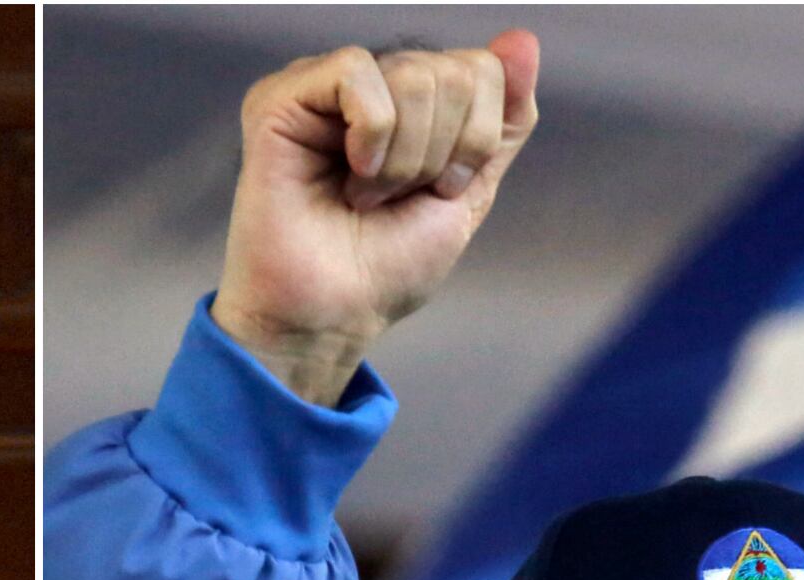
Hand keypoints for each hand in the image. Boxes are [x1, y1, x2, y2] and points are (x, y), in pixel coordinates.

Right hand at [213, 31, 539, 403]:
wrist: (334, 316)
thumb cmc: (386, 269)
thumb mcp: (470, 193)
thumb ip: (504, 121)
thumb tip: (522, 40)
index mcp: (411, 101)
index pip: (482, 70)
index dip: (475, 140)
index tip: (437, 192)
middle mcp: (370, 85)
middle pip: (452, 72)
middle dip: (438, 154)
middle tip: (392, 200)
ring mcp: (323, 89)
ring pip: (412, 73)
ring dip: (404, 158)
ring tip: (364, 197)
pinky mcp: (281, 99)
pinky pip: (355, 71)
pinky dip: (371, 133)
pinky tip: (349, 173)